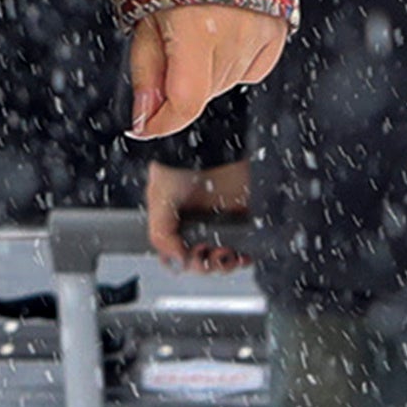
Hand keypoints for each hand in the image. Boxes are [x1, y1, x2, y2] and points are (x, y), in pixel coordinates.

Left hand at [125, 3, 290, 141]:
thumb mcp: (143, 15)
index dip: (162, 122)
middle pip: (203, 92)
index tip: (142, 127)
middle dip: (178, 83)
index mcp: (196, 28)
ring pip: (226, 82)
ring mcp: (261, 33)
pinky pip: (251, 69)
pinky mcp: (278, 30)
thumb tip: (145, 117)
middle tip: (166, 43)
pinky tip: (222, 32)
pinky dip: (233, 62)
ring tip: (196, 27)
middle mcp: (234, 34)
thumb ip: (146, 70)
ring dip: (205, 70)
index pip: (186, 101)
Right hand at [143, 156, 250, 272]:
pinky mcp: (243, 212)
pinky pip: (247, 238)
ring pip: (225, 253)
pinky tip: (245, 254)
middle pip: (202, 259)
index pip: (174, 254)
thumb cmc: (176, 163)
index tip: (189, 257)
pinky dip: (248, 249)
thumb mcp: (158, 200)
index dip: (182, 262)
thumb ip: (162, 235)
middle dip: (207, 265)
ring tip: (228, 257)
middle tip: (210, 256)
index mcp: (172, 221)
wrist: (207, 141)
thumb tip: (177, 261)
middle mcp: (196, 222)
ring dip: (227, 263)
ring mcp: (220, 218)